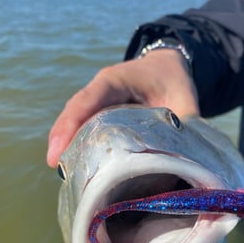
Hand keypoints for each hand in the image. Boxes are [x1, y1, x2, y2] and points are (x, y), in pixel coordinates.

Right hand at [47, 50, 198, 166]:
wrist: (167, 68)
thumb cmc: (173, 81)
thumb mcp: (185, 98)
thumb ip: (185, 125)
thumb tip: (185, 161)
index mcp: (118, 80)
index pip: (90, 98)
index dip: (72, 123)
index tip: (58, 151)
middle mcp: (102, 90)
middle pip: (76, 113)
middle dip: (64, 139)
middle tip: (58, 169)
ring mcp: (99, 102)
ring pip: (77, 123)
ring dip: (69, 146)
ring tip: (65, 174)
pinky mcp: (101, 115)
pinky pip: (87, 129)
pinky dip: (81, 147)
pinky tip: (80, 169)